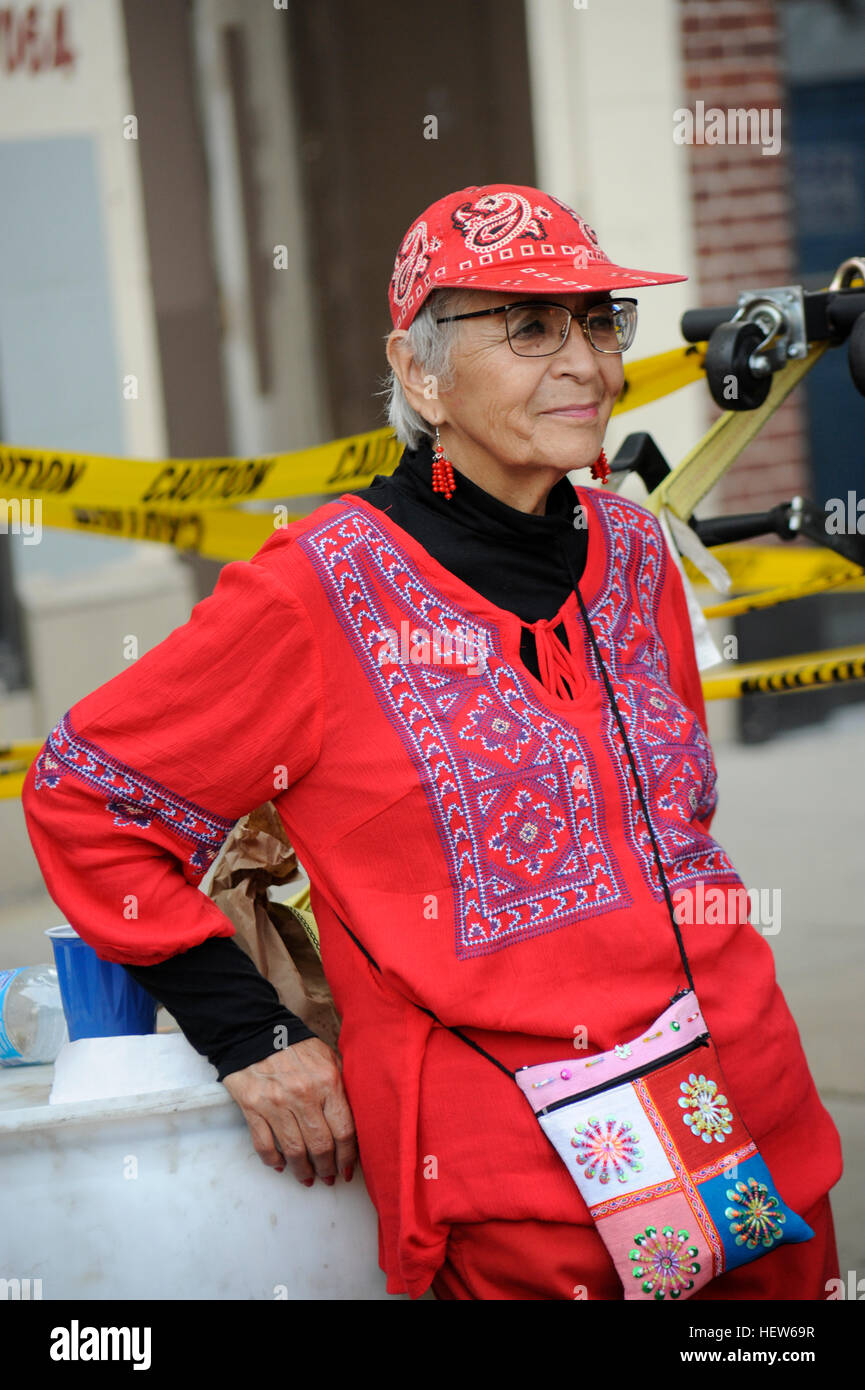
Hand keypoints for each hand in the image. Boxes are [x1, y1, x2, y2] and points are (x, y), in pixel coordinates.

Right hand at [221, 1036, 357, 1185]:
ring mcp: (276, 1103)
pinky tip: (280, 1166)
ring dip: (302, 1171)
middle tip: (328, 1177)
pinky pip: (264, 1144)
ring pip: (294, 1150)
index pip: (344, 1130)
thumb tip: (356, 1117)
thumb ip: (341, 1085)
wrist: (254, 1031)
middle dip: (327, 1167)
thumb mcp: (328, 1057)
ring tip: (307, 1178)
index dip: (348, 1157)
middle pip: (320, 1145)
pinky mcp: (252, 1107)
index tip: (347, 1170)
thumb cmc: (295, 1045)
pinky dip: (273, 1161)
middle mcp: (303, 1095)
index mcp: (327, 1082)